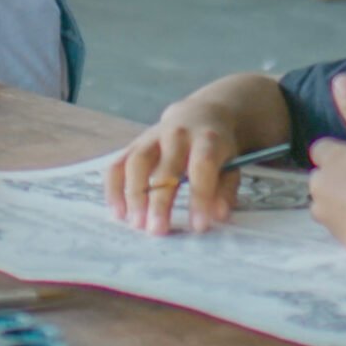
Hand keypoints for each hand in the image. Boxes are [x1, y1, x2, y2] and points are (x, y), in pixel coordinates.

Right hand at [107, 102, 244, 234]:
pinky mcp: (134, 144)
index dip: (199, 197)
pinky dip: (114, 189)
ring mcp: (152, 138)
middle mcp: (177, 135)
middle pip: (165, 168)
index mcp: (207, 140)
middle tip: (157, 230)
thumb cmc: (216, 148)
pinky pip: (117, 164)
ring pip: (137, 163)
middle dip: (160, 202)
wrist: (199, 115)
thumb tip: (217, 215)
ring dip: (133, 195)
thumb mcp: (231, 165)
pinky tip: (118, 212)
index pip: (202, 167)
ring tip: (136, 223)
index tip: (198, 226)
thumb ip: (225, 190)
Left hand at [306, 74, 345, 259]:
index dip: (341, 154)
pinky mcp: (337, 239)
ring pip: (329, 203)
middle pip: (324, 178)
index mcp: (327, 160)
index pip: (322, 150)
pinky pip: (341, 226)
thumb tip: (339, 78)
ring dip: (344, 203)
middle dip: (340, 179)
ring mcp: (326, 215)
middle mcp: (318, 186)